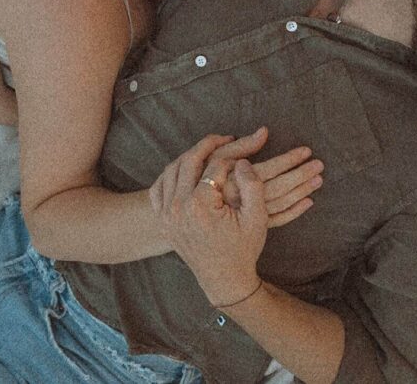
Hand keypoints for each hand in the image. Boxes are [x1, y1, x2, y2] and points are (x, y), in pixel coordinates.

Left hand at [150, 133, 268, 305]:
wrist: (224, 278)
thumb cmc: (243, 249)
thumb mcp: (257, 219)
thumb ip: (252, 186)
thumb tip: (242, 162)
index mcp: (200, 205)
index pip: (215, 166)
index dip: (234, 154)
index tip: (248, 150)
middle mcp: (178, 207)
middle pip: (189, 161)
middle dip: (208, 145)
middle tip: (226, 138)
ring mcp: (166, 214)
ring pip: (172, 170)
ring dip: (190, 156)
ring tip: (209, 150)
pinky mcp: (162, 220)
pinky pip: (159, 187)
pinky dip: (171, 173)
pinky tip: (186, 169)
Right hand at [202, 128, 322, 227]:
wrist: (187, 220)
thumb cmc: (199, 184)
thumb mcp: (216, 161)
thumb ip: (240, 146)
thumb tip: (264, 131)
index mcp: (234, 182)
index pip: (268, 169)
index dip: (289, 159)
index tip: (306, 151)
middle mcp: (241, 201)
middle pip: (278, 187)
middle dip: (301, 174)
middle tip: (319, 164)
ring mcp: (246, 217)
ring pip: (280, 204)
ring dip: (301, 191)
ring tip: (318, 179)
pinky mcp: (249, 228)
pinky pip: (277, 221)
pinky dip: (294, 212)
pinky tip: (309, 202)